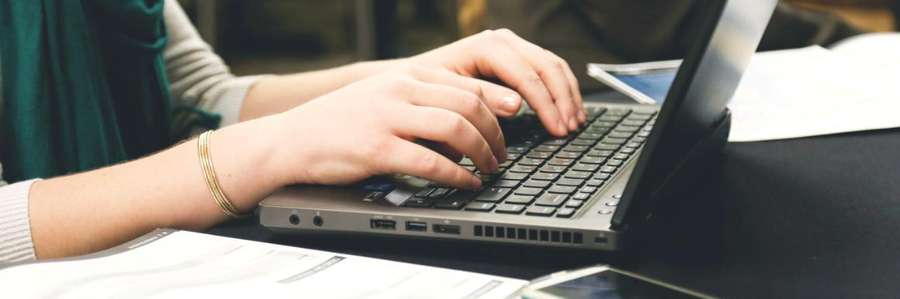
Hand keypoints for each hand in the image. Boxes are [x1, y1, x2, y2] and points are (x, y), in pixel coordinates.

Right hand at [270, 65, 510, 188]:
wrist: (291, 139)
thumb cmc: (339, 123)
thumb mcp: (383, 98)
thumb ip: (421, 103)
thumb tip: (466, 125)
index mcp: (405, 75)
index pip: (465, 84)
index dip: (497, 106)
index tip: (513, 122)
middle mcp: (399, 90)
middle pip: (468, 105)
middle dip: (495, 133)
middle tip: (502, 154)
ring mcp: (387, 118)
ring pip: (456, 128)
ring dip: (482, 152)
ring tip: (489, 169)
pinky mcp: (377, 149)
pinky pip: (431, 162)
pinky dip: (457, 175)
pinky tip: (466, 183)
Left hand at [411, 28, 585, 135]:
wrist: (411, 80)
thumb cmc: (425, 91)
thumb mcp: (449, 96)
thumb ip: (481, 99)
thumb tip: (517, 105)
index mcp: (485, 47)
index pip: (527, 74)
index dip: (546, 104)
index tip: (557, 128)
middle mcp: (502, 41)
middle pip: (546, 66)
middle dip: (562, 100)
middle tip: (570, 129)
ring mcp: (511, 46)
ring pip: (553, 65)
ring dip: (568, 95)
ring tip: (575, 123)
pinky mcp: (516, 57)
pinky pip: (548, 69)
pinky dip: (562, 90)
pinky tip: (568, 110)